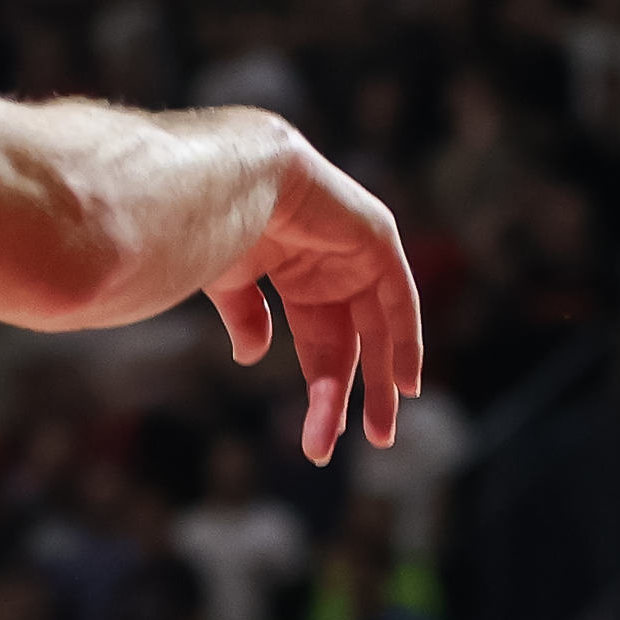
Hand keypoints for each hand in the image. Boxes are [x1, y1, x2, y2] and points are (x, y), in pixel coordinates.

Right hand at [205, 119, 420, 461]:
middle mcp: (325, 265)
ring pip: (376, 328)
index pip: (316, 343)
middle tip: (362, 442)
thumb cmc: (214, 220)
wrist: (231, 175)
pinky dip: (405, 339)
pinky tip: (406, 385)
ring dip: (381, 379)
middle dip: (353, 393)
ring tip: (379, 432)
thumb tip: (252, 356)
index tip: (319, 444)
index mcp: (289, 271)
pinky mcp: (375, 238)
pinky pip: (399, 297)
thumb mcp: (227, 281)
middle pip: (349, 342)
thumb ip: (245, 316)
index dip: (321, 391)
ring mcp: (352, 251)